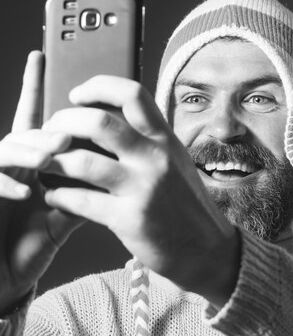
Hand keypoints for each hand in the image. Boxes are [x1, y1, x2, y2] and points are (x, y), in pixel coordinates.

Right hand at [0, 51, 81, 314]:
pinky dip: (10, 183)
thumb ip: (88, 189)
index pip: (39, 119)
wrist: (3, 275)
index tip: (40, 55)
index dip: (34, 87)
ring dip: (32, 150)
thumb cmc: (33, 241)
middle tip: (68, 134)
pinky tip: (30, 192)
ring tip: (53, 155)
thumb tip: (120, 168)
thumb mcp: (66, 215)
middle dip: (48, 127)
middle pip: (28, 130)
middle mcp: (13, 163)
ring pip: (9, 149)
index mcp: (34, 160)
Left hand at [41, 76, 239, 306]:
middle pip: (98, 122)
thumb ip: (148, 141)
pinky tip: (55, 195)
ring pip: (81, 161)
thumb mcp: (175, 162)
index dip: (98, 86)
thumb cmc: (184, 204)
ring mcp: (142, 188)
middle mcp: (155, 158)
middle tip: (51, 132)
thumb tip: (107, 121)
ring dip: (52, 161)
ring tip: (44, 164)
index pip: (133, 94)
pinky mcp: (129, 219)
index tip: (77, 94)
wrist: (205, 248)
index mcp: (165, 140)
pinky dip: (58, 195)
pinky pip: (79, 200)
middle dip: (63, 122)